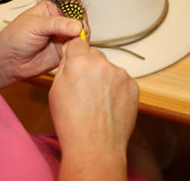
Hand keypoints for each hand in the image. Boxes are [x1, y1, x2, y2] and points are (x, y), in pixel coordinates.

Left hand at [0, 0, 82, 87]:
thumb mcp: (35, 25)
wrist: (8, 61)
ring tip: (71, 43)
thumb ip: (57, 24)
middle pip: (80, 21)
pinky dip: (77, 51)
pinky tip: (70, 51)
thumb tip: (77, 25)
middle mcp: (59, 22)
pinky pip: (77, 50)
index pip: (72, 7)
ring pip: (81, 36)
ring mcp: (62, 37)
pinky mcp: (64, 51)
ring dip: (80, 40)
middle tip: (77, 34)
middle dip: (81, 28)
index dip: (78, 15)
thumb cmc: (14, 39)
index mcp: (51, 9)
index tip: (78, 22)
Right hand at [49, 38, 138, 160]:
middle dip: (90, 65)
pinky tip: (109, 105)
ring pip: (109, 68)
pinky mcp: (133, 86)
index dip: (75, 52)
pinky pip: (122, 81)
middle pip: (95, 54)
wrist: (95, 147)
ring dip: (104, 78)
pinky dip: (117, 89)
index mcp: (79, 62)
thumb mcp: (56, 91)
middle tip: (85, 87)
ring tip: (98, 101)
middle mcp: (102, 64)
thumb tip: (69, 55)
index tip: (75, 59)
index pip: (78, 42)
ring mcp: (120, 75)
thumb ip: (64, 68)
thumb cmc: (72, 123)